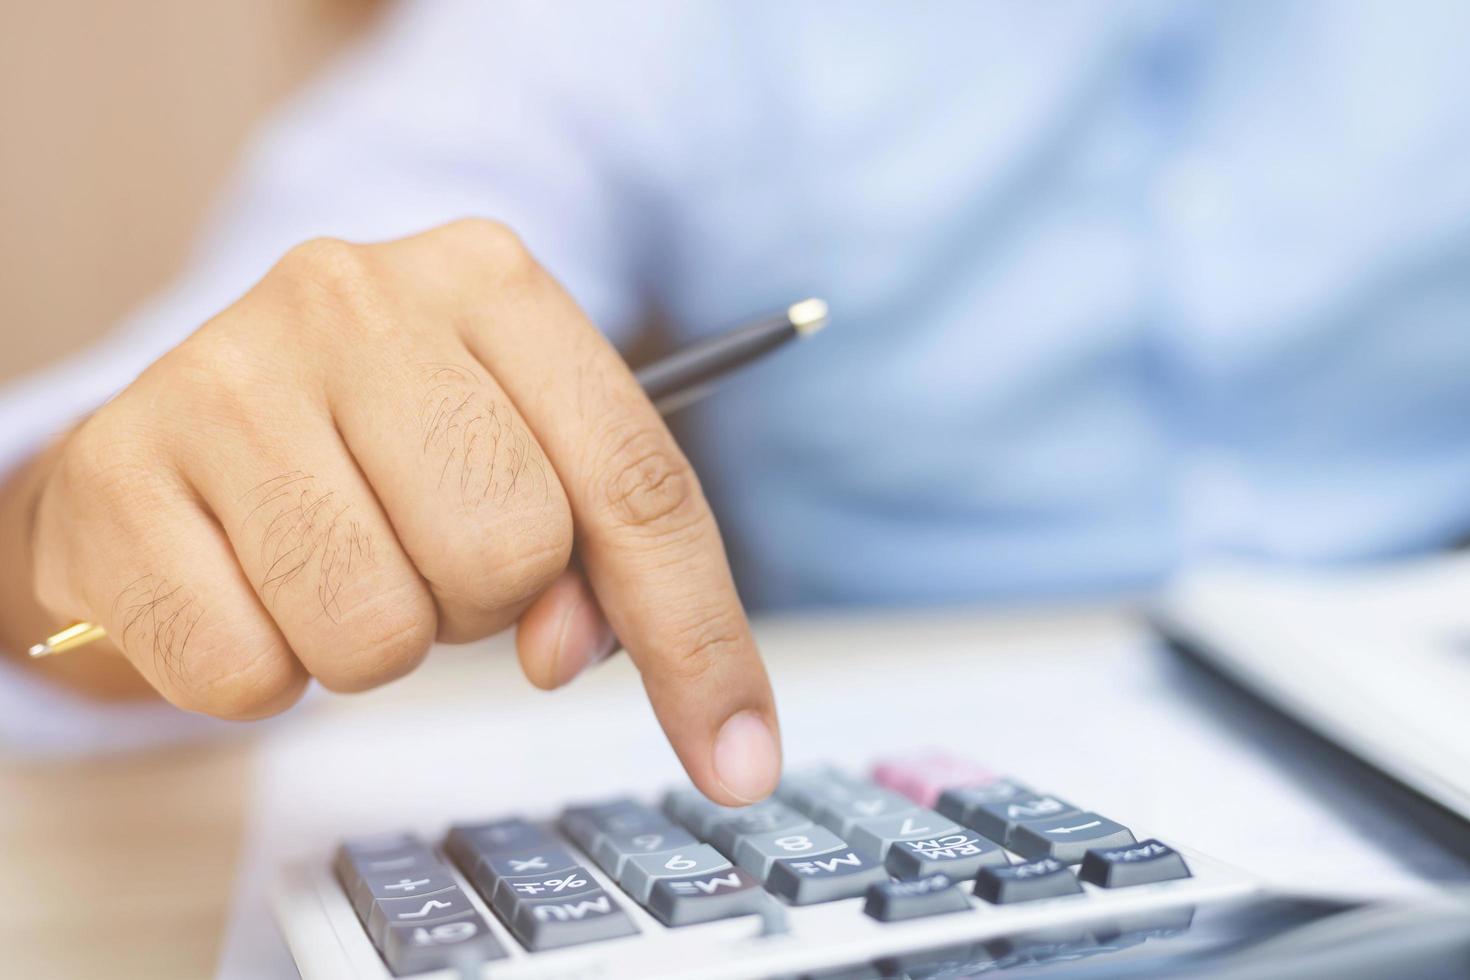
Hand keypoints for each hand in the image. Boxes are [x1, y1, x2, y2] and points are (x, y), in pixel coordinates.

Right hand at [20, 221, 780, 802]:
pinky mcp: (120, 470)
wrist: (172, 435)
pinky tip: (242, 588)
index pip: (638, 481)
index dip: (698, 637)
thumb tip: (569, 651)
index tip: (738, 759)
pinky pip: (248, 673)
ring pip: (377, 630)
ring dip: (370, 644)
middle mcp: (359, 298)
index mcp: (491, 280)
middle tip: (421, 559)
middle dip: (483, 605)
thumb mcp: (516, 461)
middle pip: (512, 553)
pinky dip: (262, 673)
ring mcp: (227, 373)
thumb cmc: (372, 456)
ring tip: (330, 567)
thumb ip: (595, 554)